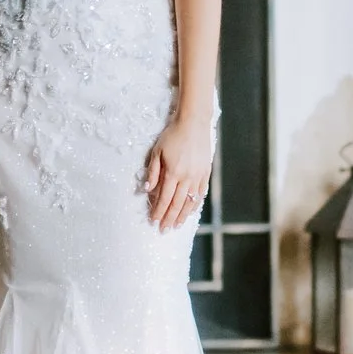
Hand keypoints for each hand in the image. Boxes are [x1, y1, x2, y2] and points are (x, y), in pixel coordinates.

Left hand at [142, 113, 213, 231]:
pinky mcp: (206, 173)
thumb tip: (147, 189)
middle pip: (177, 204)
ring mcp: (198, 176)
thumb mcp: (157, 151)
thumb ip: (153, 171)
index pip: (164, 198)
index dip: (158, 211)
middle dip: (169, 218)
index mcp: (173, 172)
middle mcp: (186, 177)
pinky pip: (200, 194)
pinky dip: (194, 205)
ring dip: (182, 215)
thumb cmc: (172, 135)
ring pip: (190, 202)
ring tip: (176, 225)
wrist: (194, 123)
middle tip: (164, 230)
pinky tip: (190, 212)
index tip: (154, 221)